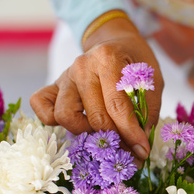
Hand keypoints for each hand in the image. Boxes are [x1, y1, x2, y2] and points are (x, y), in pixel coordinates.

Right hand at [30, 16, 163, 159]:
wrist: (117, 42)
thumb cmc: (135, 63)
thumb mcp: (152, 81)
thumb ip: (147, 110)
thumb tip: (140, 145)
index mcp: (107, 59)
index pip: (117, 106)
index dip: (130, 133)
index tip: (142, 151)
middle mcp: (81, 66)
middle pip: (94, 117)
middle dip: (114, 139)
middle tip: (129, 147)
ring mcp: (64, 76)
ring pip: (65, 116)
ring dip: (86, 132)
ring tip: (104, 131)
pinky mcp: (53, 86)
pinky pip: (42, 108)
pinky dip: (53, 120)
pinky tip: (77, 123)